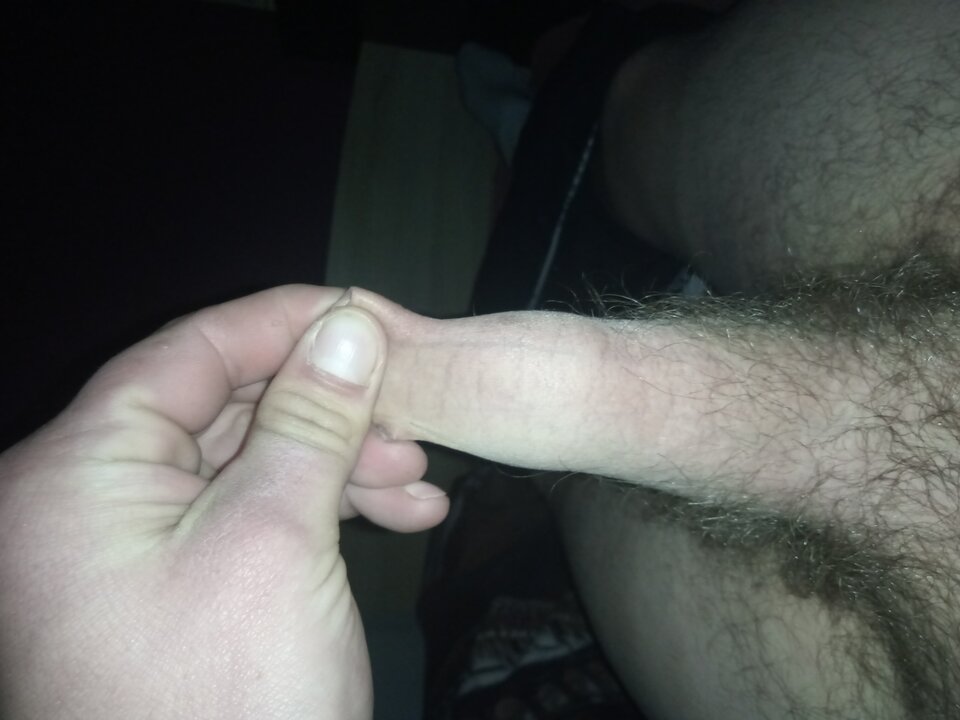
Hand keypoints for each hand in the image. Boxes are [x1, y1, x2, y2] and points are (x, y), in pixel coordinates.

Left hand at [0, 286, 448, 718]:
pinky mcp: (174, 595)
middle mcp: (85, 508)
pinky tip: (398, 516)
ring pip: (247, 468)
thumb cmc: (230, 700)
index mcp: (73, 477)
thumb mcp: (277, 539)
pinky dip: (321, 513)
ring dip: (338, 465)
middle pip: (222, 412)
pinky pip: (250, 522)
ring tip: (421, 483)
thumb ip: (311, 417)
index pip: (185, 355)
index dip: (282, 324)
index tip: (365, 311)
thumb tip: (348, 323)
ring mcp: (129, 556)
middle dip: (327, 411)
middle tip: (412, 416)